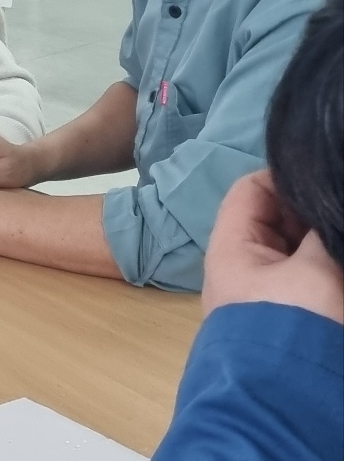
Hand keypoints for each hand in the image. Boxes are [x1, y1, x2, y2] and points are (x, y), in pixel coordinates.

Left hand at [202, 171, 343, 323]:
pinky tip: (338, 251)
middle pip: (273, 217)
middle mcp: (240, 262)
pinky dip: (320, 259)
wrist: (289, 387)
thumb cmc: (295, 320)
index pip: (249, 191)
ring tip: (339, 225)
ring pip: (292, 245)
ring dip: (318, 236)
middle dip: (309, 209)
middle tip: (337, 202)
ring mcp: (261, 286)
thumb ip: (323, 234)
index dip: (284, 176)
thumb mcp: (315, 271)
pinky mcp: (283, 306)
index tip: (322, 177)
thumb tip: (328, 213)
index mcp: (231, 247)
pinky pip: (301, 270)